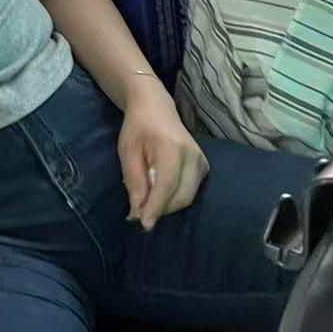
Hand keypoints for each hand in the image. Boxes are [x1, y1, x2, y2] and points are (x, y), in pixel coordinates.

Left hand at [117, 91, 209, 230]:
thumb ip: (135, 182)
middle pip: (181, 196)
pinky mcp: (205, 166)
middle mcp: (193, 155)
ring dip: (168, 205)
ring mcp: (202, 160)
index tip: (144, 224)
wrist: (155, 107)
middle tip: (139, 214)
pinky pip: (192, 190)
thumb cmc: (137, 128)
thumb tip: (138, 212)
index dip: (156, 207)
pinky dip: (175, 197)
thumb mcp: (128, 152)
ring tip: (147, 201)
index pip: (167, 185)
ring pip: (188, 196)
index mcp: (172, 148)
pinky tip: (159, 191)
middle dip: (161, 209)